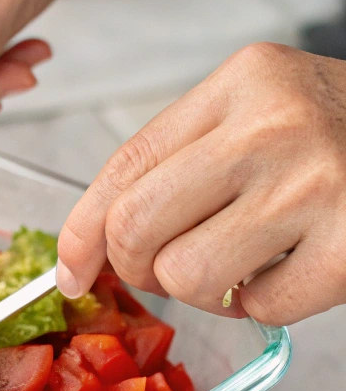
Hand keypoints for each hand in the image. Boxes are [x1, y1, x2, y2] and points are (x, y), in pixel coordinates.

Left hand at [57, 43, 345, 325]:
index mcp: (242, 83)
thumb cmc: (339, 133)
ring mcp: (320, 185)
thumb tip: (86, 253)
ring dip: (198, 289)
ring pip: (185, 277)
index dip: (80, 231)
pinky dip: (261, 304)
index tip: (72, 269)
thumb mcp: (255, 114)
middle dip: (133, 266)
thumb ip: (174, 162)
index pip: (123, 166)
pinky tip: (288, 270)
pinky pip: (258, 307)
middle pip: (136, 227)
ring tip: (238, 262)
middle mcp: (276, 125)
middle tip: (163, 267)